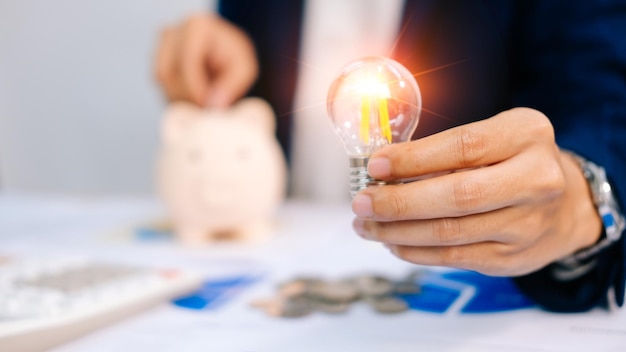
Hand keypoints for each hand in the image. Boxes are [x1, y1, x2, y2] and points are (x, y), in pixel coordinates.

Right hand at [154, 13, 257, 107]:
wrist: (223, 52)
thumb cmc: (234, 58)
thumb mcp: (244, 70)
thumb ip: (230, 86)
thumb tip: (213, 105)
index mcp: (197, 26)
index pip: (188, 61)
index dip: (196, 88)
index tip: (207, 106)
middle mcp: (173, 32)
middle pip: (169, 72)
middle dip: (187, 97)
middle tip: (206, 111)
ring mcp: (160, 46)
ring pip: (162, 81)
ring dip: (181, 99)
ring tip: (202, 106)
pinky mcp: (156, 62)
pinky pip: (160, 86)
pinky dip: (176, 98)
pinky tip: (193, 101)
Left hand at [351, 108, 601, 275]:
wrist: (565, 204)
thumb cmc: (515, 162)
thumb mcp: (495, 136)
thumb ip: (447, 149)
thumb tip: (383, 169)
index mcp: (526, 135)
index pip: (463, 147)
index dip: (414, 158)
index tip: (375, 165)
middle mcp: (535, 180)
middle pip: (457, 195)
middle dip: (399, 202)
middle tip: (361, 203)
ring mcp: (526, 224)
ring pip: (450, 233)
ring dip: (398, 231)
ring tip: (366, 224)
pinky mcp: (512, 257)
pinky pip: (454, 258)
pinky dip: (415, 251)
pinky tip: (392, 241)